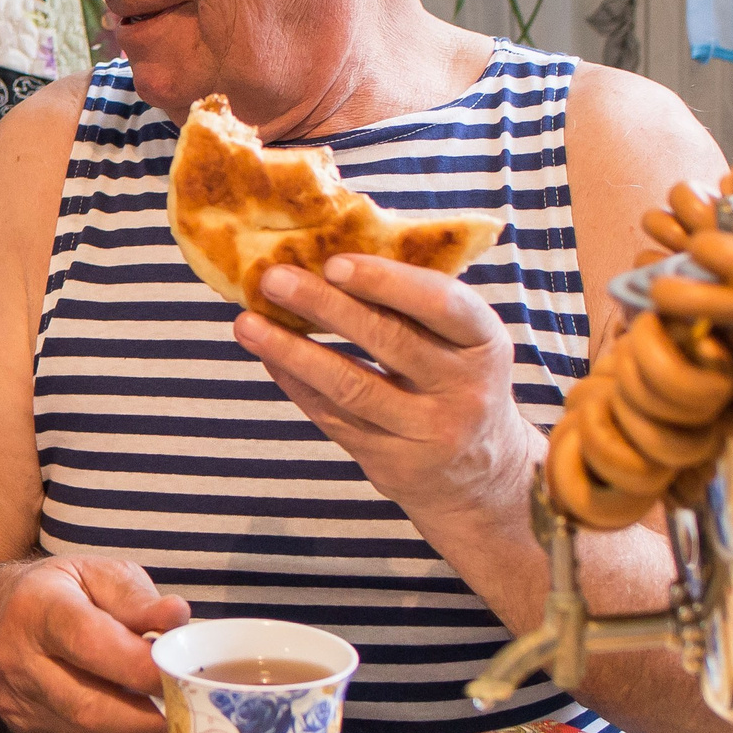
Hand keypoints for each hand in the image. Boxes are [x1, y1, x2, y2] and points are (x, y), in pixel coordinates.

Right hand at [0, 556, 187, 732]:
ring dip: (139, 729)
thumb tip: (177, 617)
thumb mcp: (101, 576)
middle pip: (90, 705)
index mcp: (36, 609)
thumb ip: (139, 599)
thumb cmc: (65, 593)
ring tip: (166, 709)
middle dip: (149, 713)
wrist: (3, 619)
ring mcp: (17, 704)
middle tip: (189, 706)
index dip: (142, 666)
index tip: (183, 674)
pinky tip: (132, 715)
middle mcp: (16, 660)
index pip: (90, 642)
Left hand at [234, 256, 544, 540]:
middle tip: (272, 279)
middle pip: (389, 340)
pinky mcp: (391, 462)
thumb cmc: (456, 381)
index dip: (387, 281)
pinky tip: (268, 356)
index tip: (333, 262)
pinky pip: (333, 418)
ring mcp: (428, 431)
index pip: (441, 303)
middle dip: (324, 306)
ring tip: (247, 324)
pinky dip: (295, 383)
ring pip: (350, 386)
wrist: (478, 474)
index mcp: (484, 342)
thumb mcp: (459, 343)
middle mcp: (464, 389)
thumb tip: (326, 257)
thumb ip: (412, 307)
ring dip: (292, 351)